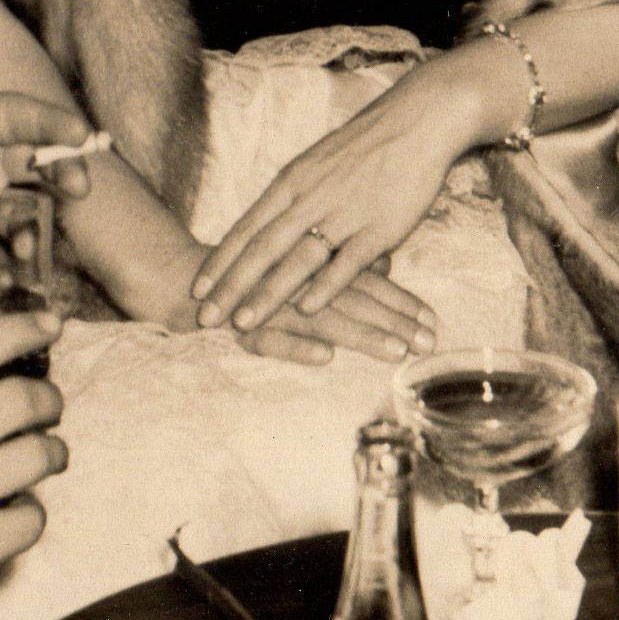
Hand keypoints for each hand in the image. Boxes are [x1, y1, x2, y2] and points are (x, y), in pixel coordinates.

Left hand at [0, 92, 94, 293]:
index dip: (49, 122)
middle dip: (60, 174)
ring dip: (37, 227)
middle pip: (31, 164)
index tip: (80, 135)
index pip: (12, 116)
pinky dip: (9, 268)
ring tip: (31, 248)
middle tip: (76, 191)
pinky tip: (9, 278)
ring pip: (21, 214)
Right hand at [0, 308, 68, 619]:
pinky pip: (31, 518)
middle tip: (50, 407)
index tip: (49, 324)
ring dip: (53, 452)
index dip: (21, 329)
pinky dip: (33, 512)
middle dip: (50, 399)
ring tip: (48, 455)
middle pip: (21, 400)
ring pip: (37, 456)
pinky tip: (18, 509)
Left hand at [191, 68, 474, 336]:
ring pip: (297, 260)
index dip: (220, 261)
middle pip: (262, 248)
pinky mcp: (379, 227)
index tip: (196, 289)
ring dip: (267, 294)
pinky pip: (347, 262)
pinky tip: (306, 310)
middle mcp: (311, 198)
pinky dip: (325, 286)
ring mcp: (344, 213)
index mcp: (293, 181)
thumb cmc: (366, 144)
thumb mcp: (318, 162)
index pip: (247, 228)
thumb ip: (296, 196)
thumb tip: (274, 226)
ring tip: (242, 322)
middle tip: (204, 317)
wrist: (416, 120)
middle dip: (230, 286)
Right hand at [209, 249, 438, 364]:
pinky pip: (270, 338)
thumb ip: (340, 265)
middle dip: (395, 323)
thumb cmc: (247, 271)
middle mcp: (298, 281)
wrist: (183, 278)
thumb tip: (386, 266)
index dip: (402, 302)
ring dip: (361, 334)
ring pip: (321, 317)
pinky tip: (325, 357)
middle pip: (354, 300)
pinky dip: (297, 346)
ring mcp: (271, 303)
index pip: (367, 282)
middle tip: (430, 343)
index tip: (435, 323)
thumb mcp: (298, 262)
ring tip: (395, 351)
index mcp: (313, 263)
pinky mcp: (242, 325)